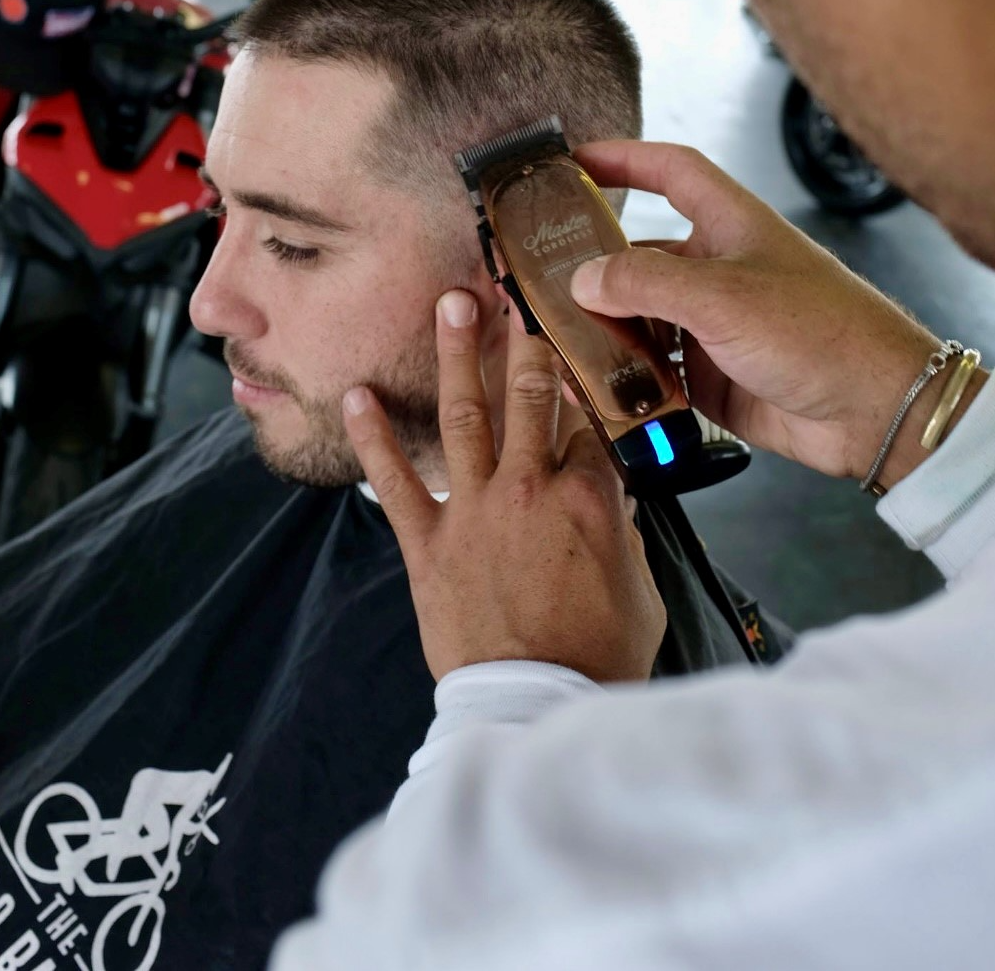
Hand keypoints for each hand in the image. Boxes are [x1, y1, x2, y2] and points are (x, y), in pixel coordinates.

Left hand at [342, 293, 666, 683]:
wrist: (536, 708)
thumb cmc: (596, 656)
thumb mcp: (639, 588)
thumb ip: (622, 531)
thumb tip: (609, 494)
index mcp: (589, 499)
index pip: (589, 422)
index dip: (584, 379)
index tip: (577, 340)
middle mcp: (529, 490)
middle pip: (529, 395)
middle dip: (523, 336)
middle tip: (513, 286)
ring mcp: (474, 511)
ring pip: (465, 415)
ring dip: (456, 355)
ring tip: (448, 303)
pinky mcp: (428, 542)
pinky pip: (394, 481)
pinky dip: (373, 438)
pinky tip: (355, 396)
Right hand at [570, 141, 947, 486]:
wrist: (875, 412)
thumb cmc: (823, 332)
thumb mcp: (723, 296)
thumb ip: (644, 284)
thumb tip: (582, 280)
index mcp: (729, 224)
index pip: (668, 171)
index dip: (621, 158)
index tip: (572, 161)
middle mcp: (716, 269)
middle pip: (637, 255)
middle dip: (590, 267)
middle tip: (538, 277)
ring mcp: (711, 324)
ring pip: (637, 318)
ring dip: (601, 330)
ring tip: (556, 340)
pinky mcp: (709, 375)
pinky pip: (651, 370)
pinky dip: (622, 378)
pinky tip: (593, 387)